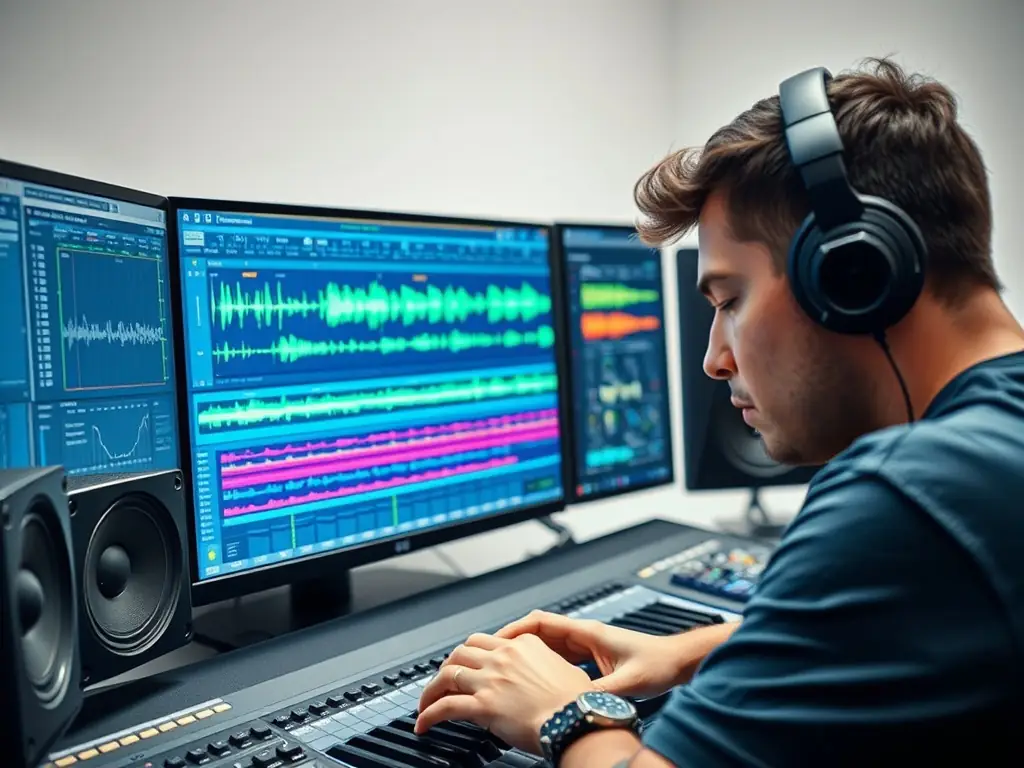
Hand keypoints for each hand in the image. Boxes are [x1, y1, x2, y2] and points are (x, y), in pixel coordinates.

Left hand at [415, 632, 594, 753]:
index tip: (468, 666)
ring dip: (432, 690)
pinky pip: (445, 707)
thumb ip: (542, 667)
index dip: (472, 655)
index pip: (486, 642)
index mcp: (523, 645)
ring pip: (446, 675)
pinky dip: (429, 714)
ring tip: (426, 703)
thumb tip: (535, 678)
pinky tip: (423, 724)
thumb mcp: (563, 670)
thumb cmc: (577, 702)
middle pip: (461, 652)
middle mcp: (504, 657)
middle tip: (444, 681)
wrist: (577, 720)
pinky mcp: (483, 704)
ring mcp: (491, 679)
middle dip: (448, 666)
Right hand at [494, 609, 708, 697]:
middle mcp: (586, 635)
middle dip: (515, 642)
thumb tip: (575, 703)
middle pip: (540, 632)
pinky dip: (545, 665)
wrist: (679, 661)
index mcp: (589, 632)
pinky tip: (538, 680)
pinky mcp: (594, 657)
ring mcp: (589, 645)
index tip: (497, 640)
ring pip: (549, 645)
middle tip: (493, 656)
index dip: (516, 629)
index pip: (542, 622)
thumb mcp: (627, 682)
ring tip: (508, 669)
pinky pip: (561, 657)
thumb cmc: (659, 663)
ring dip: (528, 654)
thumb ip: (599, 691)